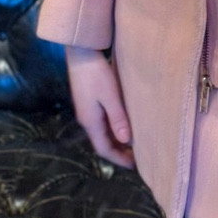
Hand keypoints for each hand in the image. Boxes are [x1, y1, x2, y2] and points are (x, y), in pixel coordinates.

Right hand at [65, 46, 135, 167]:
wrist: (81, 52)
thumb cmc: (96, 73)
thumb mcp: (110, 96)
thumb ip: (118, 118)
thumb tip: (126, 141)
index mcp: (90, 121)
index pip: (103, 148)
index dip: (118, 158)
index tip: (134, 165)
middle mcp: (86, 119)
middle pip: (102, 142)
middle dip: (118, 152)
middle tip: (136, 157)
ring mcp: (86, 110)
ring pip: (102, 132)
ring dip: (116, 140)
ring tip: (132, 144)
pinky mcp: (88, 101)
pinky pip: (102, 123)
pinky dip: (113, 129)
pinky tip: (123, 125)